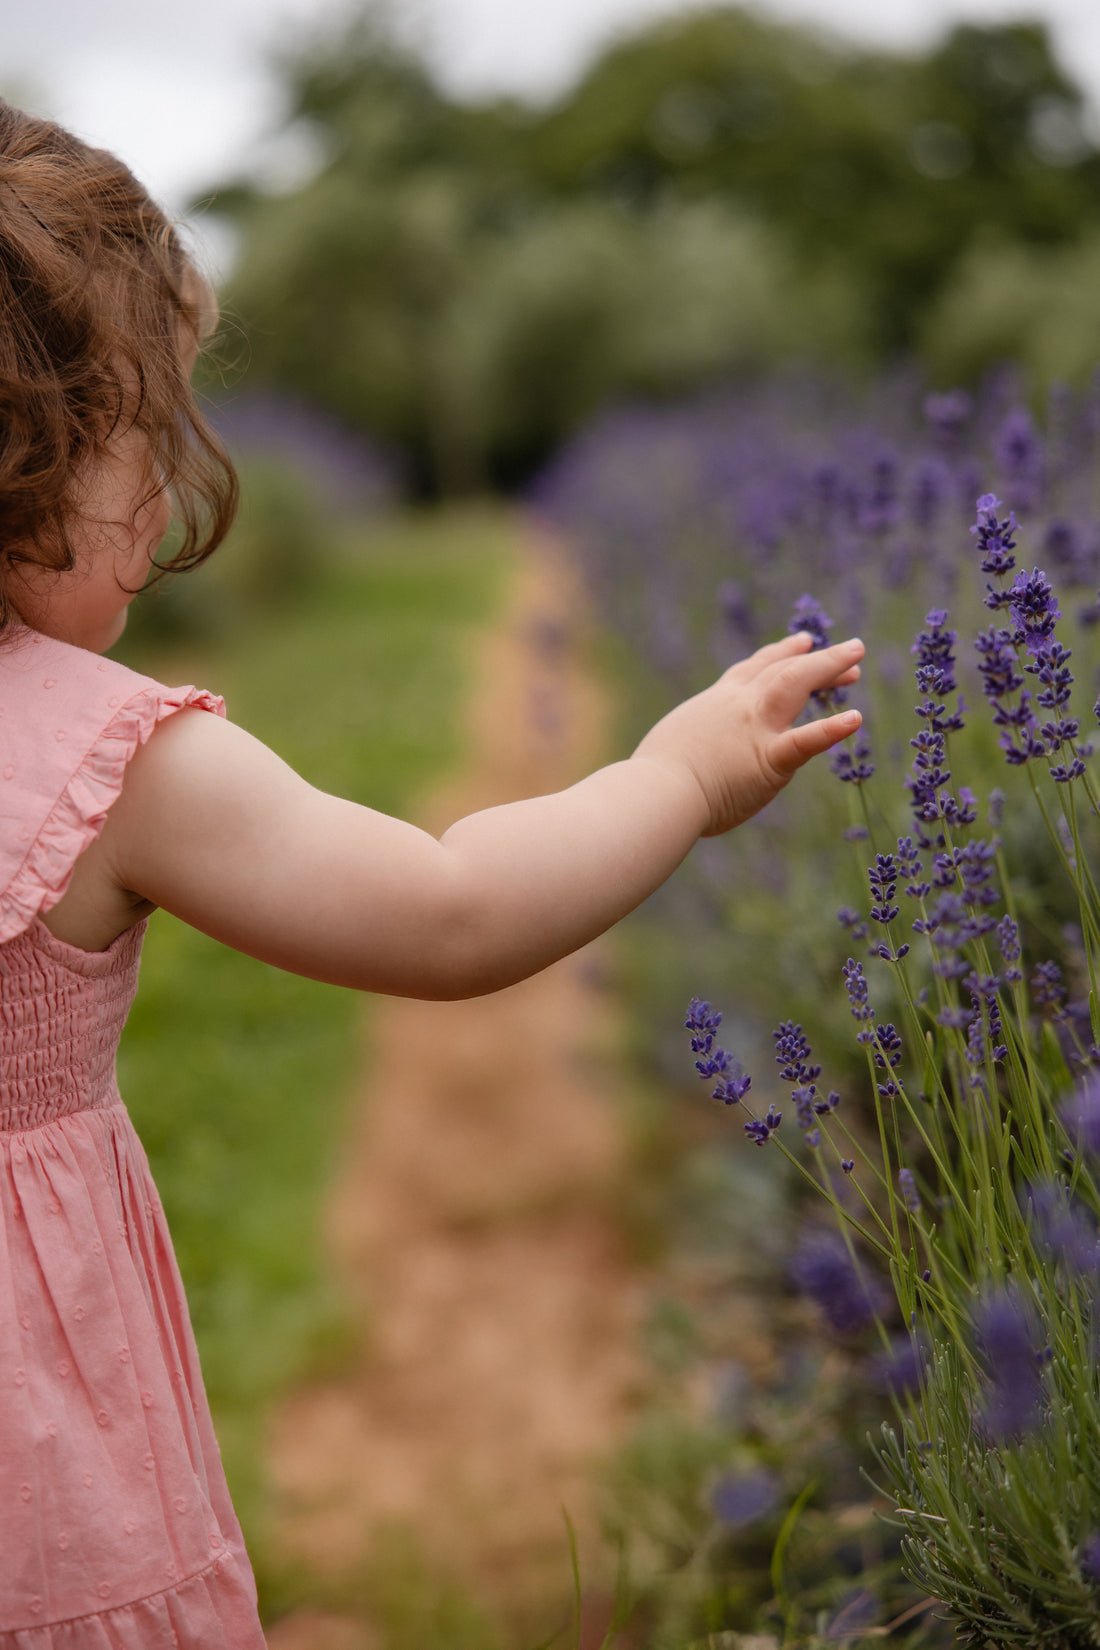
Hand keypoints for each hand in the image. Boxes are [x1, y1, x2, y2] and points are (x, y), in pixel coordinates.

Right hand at [632, 631, 863, 835]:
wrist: (654, 794)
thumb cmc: (651, 779)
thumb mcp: (672, 745)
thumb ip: (693, 744)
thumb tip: (690, 757)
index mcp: (715, 704)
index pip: (752, 671)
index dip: (780, 654)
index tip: (802, 644)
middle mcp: (738, 707)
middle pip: (782, 670)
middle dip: (817, 658)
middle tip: (851, 651)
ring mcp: (755, 729)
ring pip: (796, 685)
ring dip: (828, 668)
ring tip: (856, 659)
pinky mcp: (768, 760)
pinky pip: (805, 741)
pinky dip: (831, 730)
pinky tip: (855, 719)